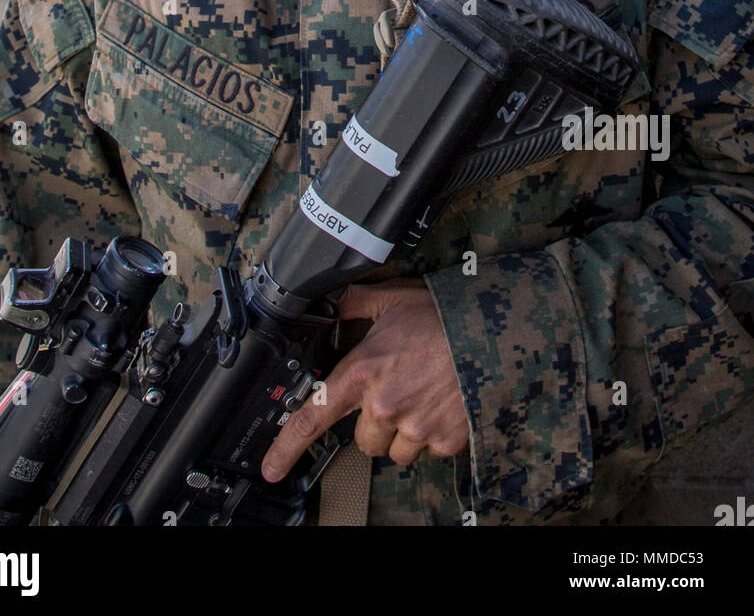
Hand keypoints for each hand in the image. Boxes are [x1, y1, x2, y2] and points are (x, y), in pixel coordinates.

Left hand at [261, 278, 469, 481]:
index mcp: (364, 370)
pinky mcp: (444, 439)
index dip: (287, 446)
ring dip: (401, 432)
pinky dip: (432, 434)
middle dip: (374, 421)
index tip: (272, 467)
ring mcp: (416, 426)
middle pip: (362, 439)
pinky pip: (427, 451)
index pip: (314, 415)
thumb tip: (329, 303)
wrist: (494, 333)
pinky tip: (441, 404)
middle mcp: (385, 404)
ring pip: (394, 451)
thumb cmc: (443, 315)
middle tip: (395, 390)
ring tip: (421, 395)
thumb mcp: (391, 298)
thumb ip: (353, 303)